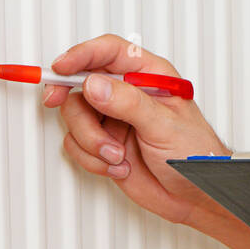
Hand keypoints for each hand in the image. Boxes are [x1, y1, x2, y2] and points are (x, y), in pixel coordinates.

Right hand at [43, 33, 229, 223]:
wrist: (194, 196)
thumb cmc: (195, 154)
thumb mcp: (164, 124)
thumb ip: (128, 103)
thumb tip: (94, 84)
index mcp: (149, 76)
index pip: (109, 52)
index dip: (81, 54)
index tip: (60, 67)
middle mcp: (127, 94)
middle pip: (82, 84)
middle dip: (74, 103)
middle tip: (55, 102)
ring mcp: (113, 120)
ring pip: (75, 117)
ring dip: (90, 141)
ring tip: (116, 155)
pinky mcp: (104, 144)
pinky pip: (76, 145)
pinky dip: (92, 159)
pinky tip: (118, 166)